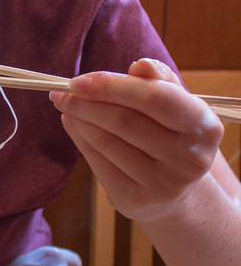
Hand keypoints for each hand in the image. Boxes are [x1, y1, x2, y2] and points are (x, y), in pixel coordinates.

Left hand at [50, 59, 223, 221]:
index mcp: (204, 127)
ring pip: (106, 141)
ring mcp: (162, 183)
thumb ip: (159, 82)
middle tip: (62, 92)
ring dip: (78, 119)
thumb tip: (140, 65)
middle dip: (85, 103)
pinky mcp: (135, 199)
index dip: (111, 85)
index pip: (153, 97)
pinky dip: (79, 139)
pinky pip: (97, 162)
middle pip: (123, 120)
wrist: (176, 192)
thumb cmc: (171, 136)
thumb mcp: (175, 106)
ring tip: (66, 105)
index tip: (78, 80)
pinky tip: (72, 124)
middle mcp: (188, 158)